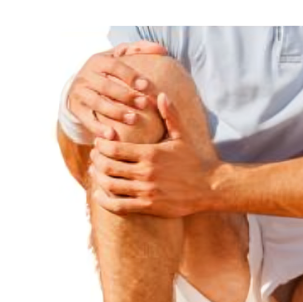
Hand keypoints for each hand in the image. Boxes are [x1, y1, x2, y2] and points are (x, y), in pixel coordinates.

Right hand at [67, 41, 167, 139]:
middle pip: (106, 86)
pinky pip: (87, 120)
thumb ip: (140, 49)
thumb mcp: (118, 56)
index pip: (114, 66)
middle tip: (144, 104)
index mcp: (97, 61)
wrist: (78, 87)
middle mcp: (85, 76)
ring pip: (97, 103)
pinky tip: (112, 136)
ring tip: (133, 119)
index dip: (130, 76)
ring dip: (116, 112)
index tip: (146, 86)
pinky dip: (98, 128)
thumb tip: (162, 49)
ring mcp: (79, 93)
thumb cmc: (106, 71)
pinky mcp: (76, 109)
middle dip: (126, 95)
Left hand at [90, 93, 219, 217]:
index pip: (114, 148)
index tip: (98, 144)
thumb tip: (160, 95)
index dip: (100, 146)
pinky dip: (104, 200)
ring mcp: (146, 191)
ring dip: (97, 179)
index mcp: (150, 153)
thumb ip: (170, 115)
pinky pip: (118, 205)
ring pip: (110, 186)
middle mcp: (146, 172)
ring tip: (95, 173)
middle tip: (93, 157)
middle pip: (108, 166)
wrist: (208, 187)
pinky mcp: (148, 206)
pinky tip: (98, 194)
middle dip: (96, 161)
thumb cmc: (192, 160)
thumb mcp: (182, 135)